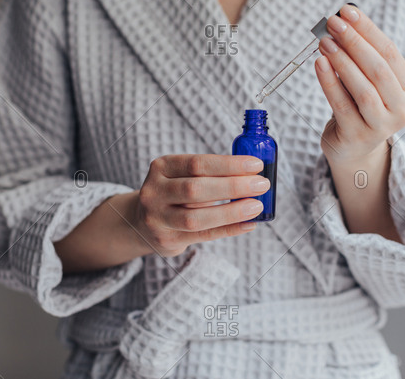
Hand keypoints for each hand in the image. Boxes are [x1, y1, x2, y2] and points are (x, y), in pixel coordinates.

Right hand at [133, 154, 269, 256]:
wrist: (142, 221)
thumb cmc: (174, 192)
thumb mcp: (182, 175)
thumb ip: (211, 174)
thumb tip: (252, 174)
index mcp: (162, 167)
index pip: (198, 163)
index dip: (229, 164)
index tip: (256, 164)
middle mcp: (155, 191)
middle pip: (196, 189)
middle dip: (233, 186)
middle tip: (262, 184)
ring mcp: (158, 218)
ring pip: (197, 217)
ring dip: (231, 211)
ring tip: (256, 206)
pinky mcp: (167, 240)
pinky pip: (203, 236)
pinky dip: (229, 229)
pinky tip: (248, 224)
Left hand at [314, 4, 404, 163]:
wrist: (354, 149)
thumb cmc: (360, 108)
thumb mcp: (369, 82)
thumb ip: (362, 57)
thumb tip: (342, 22)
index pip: (390, 52)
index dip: (368, 29)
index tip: (347, 11)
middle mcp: (402, 109)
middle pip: (379, 69)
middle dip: (354, 42)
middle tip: (333, 23)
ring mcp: (381, 126)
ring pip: (363, 88)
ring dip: (342, 61)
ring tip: (324, 42)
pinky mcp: (357, 136)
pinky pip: (342, 105)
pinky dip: (329, 82)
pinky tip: (319, 64)